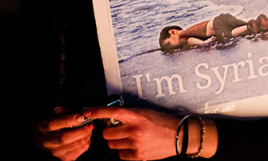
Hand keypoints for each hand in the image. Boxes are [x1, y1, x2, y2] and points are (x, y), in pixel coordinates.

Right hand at [34, 107, 93, 160]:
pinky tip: (85, 136)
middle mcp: (47, 142)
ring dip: (86, 135)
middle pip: (64, 138)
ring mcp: (56, 152)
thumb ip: (64, 112)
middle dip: (80, 131)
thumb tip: (79, 116)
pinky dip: (87, 141)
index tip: (80, 117)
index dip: (68, 120)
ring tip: (88, 129)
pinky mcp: (65, 158)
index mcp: (43, 127)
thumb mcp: (56, 114)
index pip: (53, 124)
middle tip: (90, 125)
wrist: (48, 138)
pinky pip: (81, 149)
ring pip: (75, 144)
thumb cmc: (55, 123)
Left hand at [83, 107, 217, 159]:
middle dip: (108, 131)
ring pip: (112, 145)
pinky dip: (123, 151)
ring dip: (115, 141)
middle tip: (115, 129)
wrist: (180, 136)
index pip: (112, 112)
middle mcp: (135, 130)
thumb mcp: (146, 113)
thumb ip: (129, 115)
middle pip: (107, 133)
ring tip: (126, 138)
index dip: (97, 111)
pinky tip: (132, 146)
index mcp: (137, 116)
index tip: (86, 111)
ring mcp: (136, 144)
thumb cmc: (163, 122)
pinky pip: (120, 155)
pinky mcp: (138, 156)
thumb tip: (111, 118)